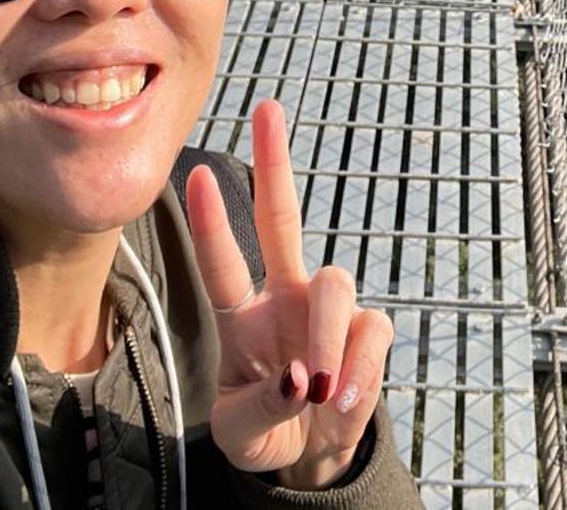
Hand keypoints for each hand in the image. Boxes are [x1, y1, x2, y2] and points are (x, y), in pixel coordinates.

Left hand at [187, 100, 394, 488]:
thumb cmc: (266, 433)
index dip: (210, 224)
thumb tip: (302, 381)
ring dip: (326, 337)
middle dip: (274, 163)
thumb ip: (263, 408)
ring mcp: (327, 310)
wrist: (312, 457)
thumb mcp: (242, 433)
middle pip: (282, 217)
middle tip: (267, 110)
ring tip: (320, 391)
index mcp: (242, 316)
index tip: (196, 175)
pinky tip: (343, 401)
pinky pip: (370, 329)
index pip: (222, 263)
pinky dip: (359, 370)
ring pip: (334, 283)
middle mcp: (284, 296)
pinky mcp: (367, 331)